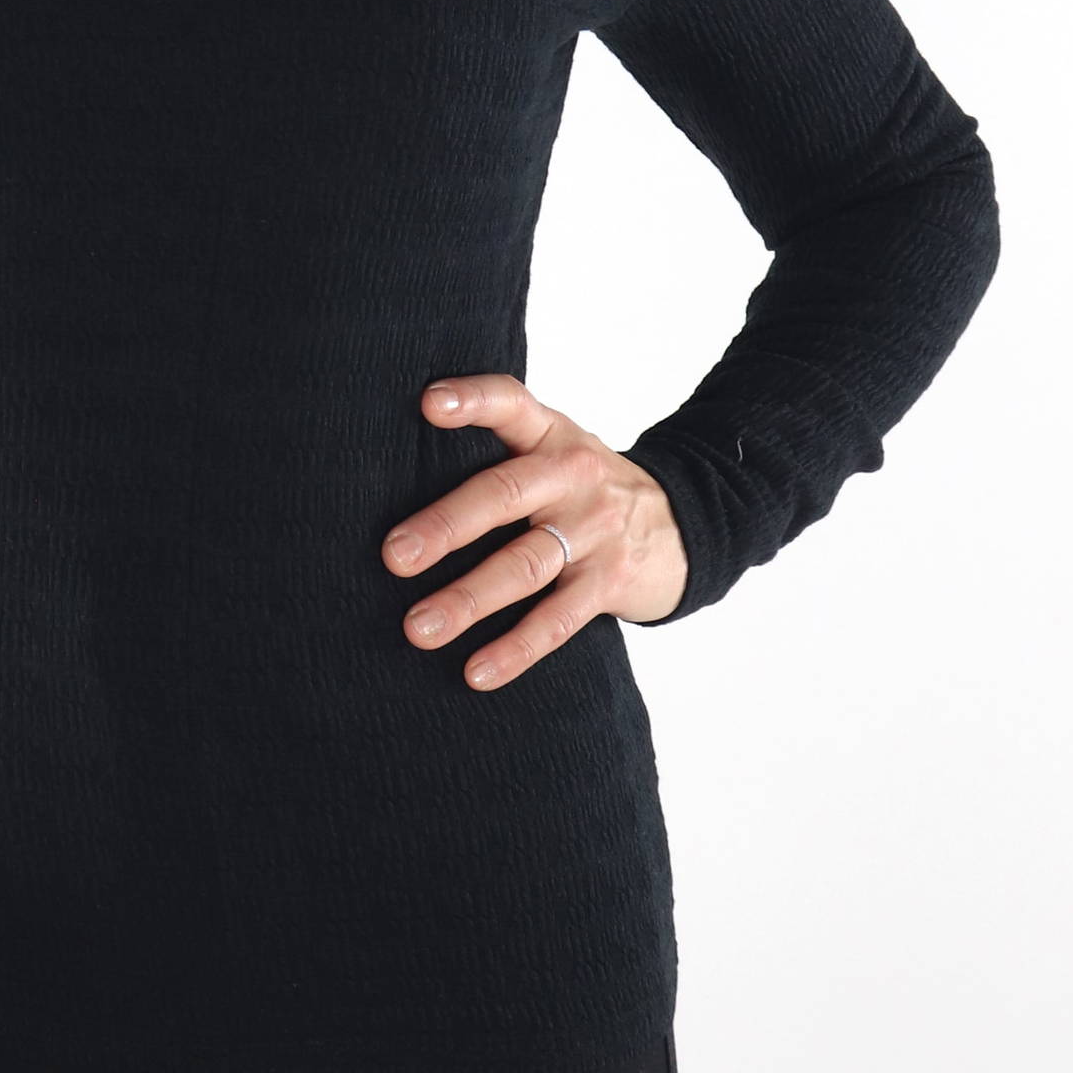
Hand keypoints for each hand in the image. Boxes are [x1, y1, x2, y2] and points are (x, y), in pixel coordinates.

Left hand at [382, 374, 687, 684]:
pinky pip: (558, 619)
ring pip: (524, 565)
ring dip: (468, 600)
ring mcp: (595, 529)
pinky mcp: (611, 581)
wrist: (686, 525)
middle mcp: (572, 475)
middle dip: (446, 527)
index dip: (472, 400)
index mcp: (550, 435)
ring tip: (419, 628)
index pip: (510, 403)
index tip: (428, 403)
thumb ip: (497, 451)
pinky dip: (516, 649)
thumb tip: (387, 478)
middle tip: (394, 556)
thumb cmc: (585, 488)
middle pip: (503, 495)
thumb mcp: (555, 449)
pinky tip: (476, 672)